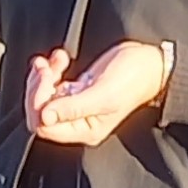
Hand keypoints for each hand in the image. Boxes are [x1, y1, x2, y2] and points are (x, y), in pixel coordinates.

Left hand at [24, 41, 168, 146]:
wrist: (150, 63)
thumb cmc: (134, 79)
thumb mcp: (103, 95)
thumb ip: (74, 107)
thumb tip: (47, 117)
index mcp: (85, 129)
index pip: (44, 126)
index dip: (39, 104)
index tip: (47, 82)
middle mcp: (78, 121)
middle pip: (39, 112)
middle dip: (38, 88)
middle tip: (47, 69)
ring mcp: (76, 105)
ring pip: (42, 97)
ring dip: (42, 76)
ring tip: (53, 61)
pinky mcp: (77, 89)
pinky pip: (51, 84)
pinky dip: (50, 68)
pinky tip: (60, 58)